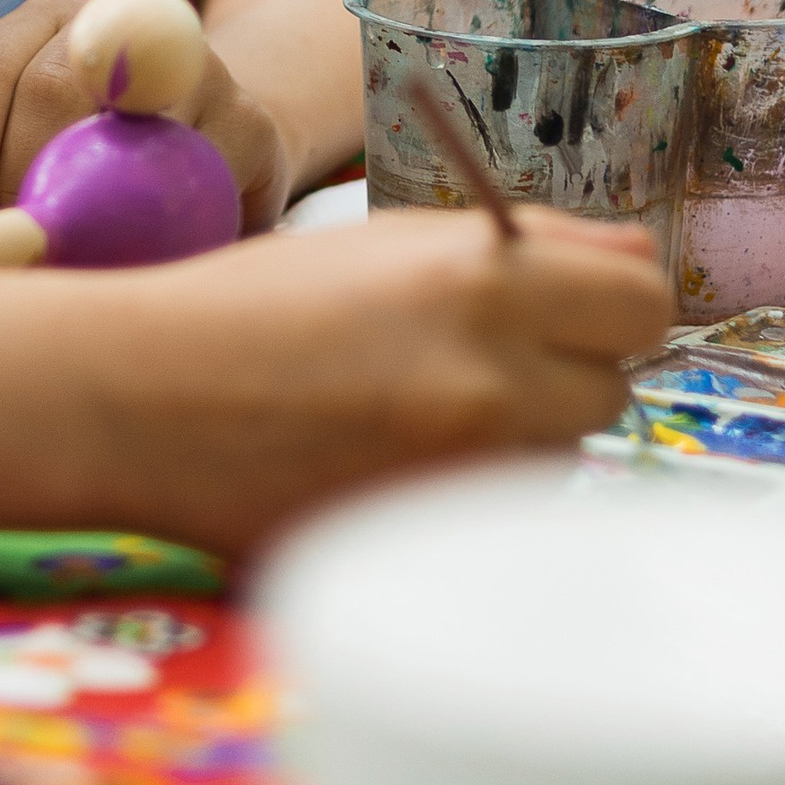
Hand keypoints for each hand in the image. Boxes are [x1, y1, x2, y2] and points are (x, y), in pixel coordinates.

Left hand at [0, 0, 292, 247]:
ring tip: (78, 262)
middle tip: (18, 251)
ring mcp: (191, 63)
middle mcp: (116, 22)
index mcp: (43, 24)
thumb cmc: (99, 166)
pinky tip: (149, 255)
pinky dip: (167, 226)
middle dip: (22, 181)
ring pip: (127, 137)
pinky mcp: (249, 119)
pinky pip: (199, 179)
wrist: (216, 152)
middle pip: (50, 88)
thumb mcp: (27, 159)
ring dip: (97, 211)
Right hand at [90, 206, 672, 555]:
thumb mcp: (394, 241)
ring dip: (520, 439)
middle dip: (564, 374)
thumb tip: (638, 255)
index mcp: (483, 281)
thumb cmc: (260, 303)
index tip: (572, 310)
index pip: (642, 301)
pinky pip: (500, 515)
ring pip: (560, 459)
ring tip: (418, 417)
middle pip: (612, 388)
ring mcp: (463, 473)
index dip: (609, 303)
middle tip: (479, 365)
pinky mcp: (430, 543)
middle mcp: (492, 380)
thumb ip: (528, 245)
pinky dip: (471, 494)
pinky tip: (395, 468)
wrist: (143, 398)